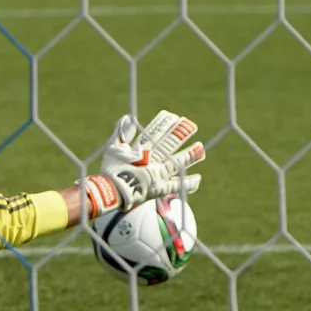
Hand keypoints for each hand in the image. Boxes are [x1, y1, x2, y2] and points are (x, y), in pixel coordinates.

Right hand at [82, 110, 205, 217]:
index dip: (164, 125)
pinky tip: (198, 178)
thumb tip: (127, 117)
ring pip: (177, 163)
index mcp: (140, 151)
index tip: (173, 117)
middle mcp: (152, 161)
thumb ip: (121, 134)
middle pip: (169, 145)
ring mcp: (157, 176)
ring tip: (200, 148)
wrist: (110, 193)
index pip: (154, 134)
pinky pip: (176, 186)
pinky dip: (188, 183)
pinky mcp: (160, 190)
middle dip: (180, 135)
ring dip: (189, 155)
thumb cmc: (110, 171)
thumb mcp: (113, 150)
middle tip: (192, 126)